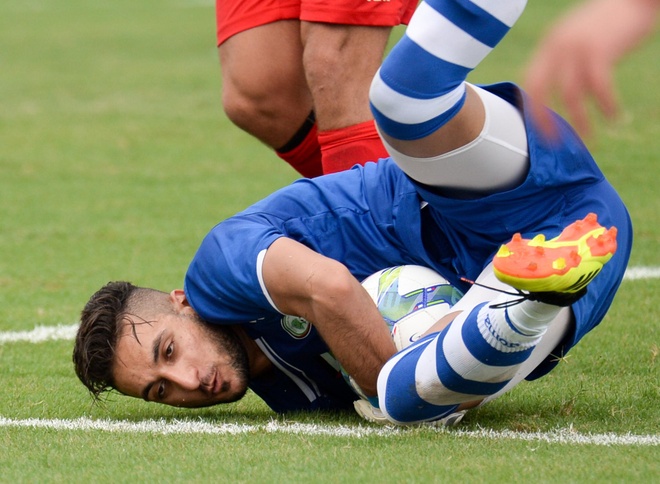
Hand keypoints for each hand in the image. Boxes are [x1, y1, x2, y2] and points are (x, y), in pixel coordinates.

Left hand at [524, 0, 658, 137]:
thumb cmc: (609, 20)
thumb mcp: (575, 36)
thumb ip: (563, 57)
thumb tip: (558, 89)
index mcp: (549, 44)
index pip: (531, 82)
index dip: (534, 108)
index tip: (542, 128)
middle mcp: (557, 46)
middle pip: (540, 91)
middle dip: (544, 121)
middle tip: (556, 143)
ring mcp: (577, 48)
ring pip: (571, 95)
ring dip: (580, 120)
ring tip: (590, 139)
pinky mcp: (600, 50)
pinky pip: (599, 87)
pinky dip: (607, 105)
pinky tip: (615, 117)